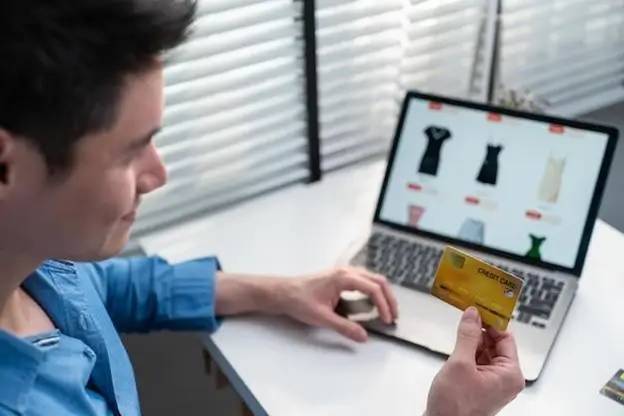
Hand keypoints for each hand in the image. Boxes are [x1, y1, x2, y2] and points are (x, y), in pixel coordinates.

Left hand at [278, 267, 398, 341]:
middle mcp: (347, 271)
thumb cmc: (299, 302)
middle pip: (377, 280)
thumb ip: (344, 327)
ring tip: (387, 311)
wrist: (282, 292)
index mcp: (344, 277)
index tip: (387, 321)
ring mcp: (344, 272)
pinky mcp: (340, 277)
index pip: (373, 289)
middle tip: (393, 316)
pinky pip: (364, 280)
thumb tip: (364, 337)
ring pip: (372, 279)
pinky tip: (372, 304)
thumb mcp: (322, 318)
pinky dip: (373, 291)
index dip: (384, 305)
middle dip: (389, 298)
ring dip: (382, 294)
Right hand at [424, 307, 524, 415]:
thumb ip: (468, 335)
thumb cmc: (454, 406)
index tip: (479, 306)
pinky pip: (478, 362)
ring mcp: (493, 384)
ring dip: (473, 341)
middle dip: (481, 330)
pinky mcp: (480, 387)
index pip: (506, 338)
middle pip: (496, 344)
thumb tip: (473, 314)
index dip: (492, 321)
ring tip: (460, 329)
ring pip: (485, 352)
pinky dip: (468, 352)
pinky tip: (457, 346)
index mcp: (510, 374)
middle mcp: (506, 379)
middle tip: (466, 313)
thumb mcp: (460, 363)